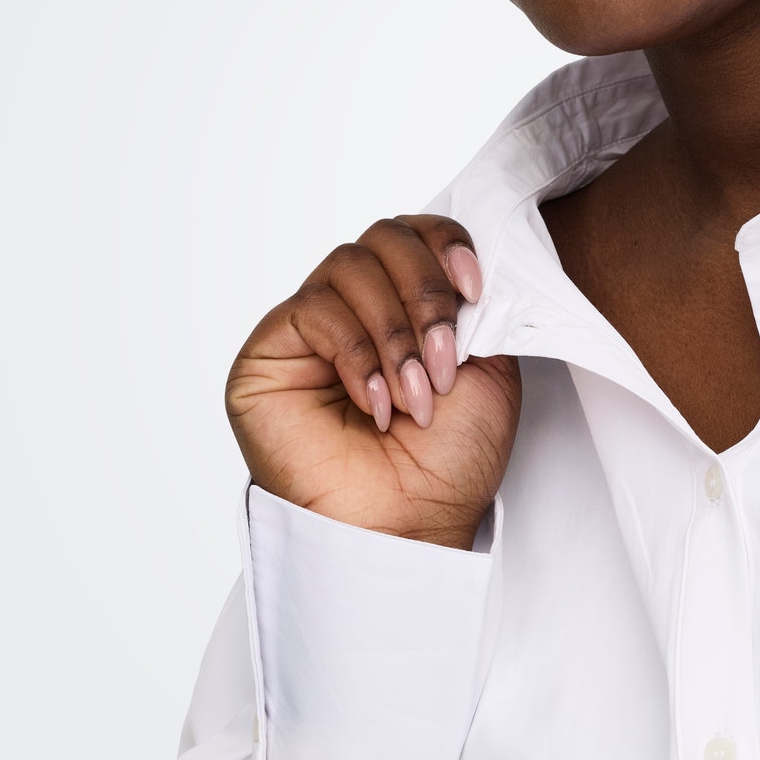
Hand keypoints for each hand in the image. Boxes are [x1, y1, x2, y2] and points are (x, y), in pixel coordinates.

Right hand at [226, 216, 520, 550]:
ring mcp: (309, 329)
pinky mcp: (268, 354)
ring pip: (350, 266)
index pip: (415, 232)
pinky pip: (313, 309)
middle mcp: (355, 307)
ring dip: (395, 332)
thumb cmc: (448, 462)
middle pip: (384, 237)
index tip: (475, 290)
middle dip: (426, 293)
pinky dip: (357, 354)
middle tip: (446, 360)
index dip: (445, 244)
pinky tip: (376, 405)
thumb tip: (459, 260)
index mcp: (405, 303)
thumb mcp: (490, 368)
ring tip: (417, 396)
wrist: (410, 527)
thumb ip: (473, 305)